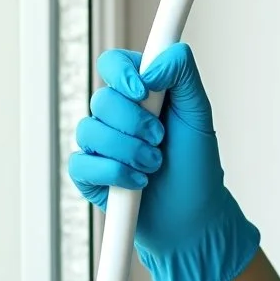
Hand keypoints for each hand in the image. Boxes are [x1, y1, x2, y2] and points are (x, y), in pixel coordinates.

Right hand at [69, 43, 259, 280]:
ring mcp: (99, 144)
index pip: (113, 63)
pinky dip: (113, 173)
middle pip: (102, 99)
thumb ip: (183, 75)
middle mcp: (115, 114)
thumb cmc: (196, 164)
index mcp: (140, 91)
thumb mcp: (199, 113)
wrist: (192, 217)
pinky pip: (81, 163)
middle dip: (135, 123)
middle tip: (160, 139)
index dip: (122, 73)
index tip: (143, 90)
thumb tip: (154, 63)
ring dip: (129, 151)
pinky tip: (138, 182)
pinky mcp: (88, 174)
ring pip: (89, 131)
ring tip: (155, 165)